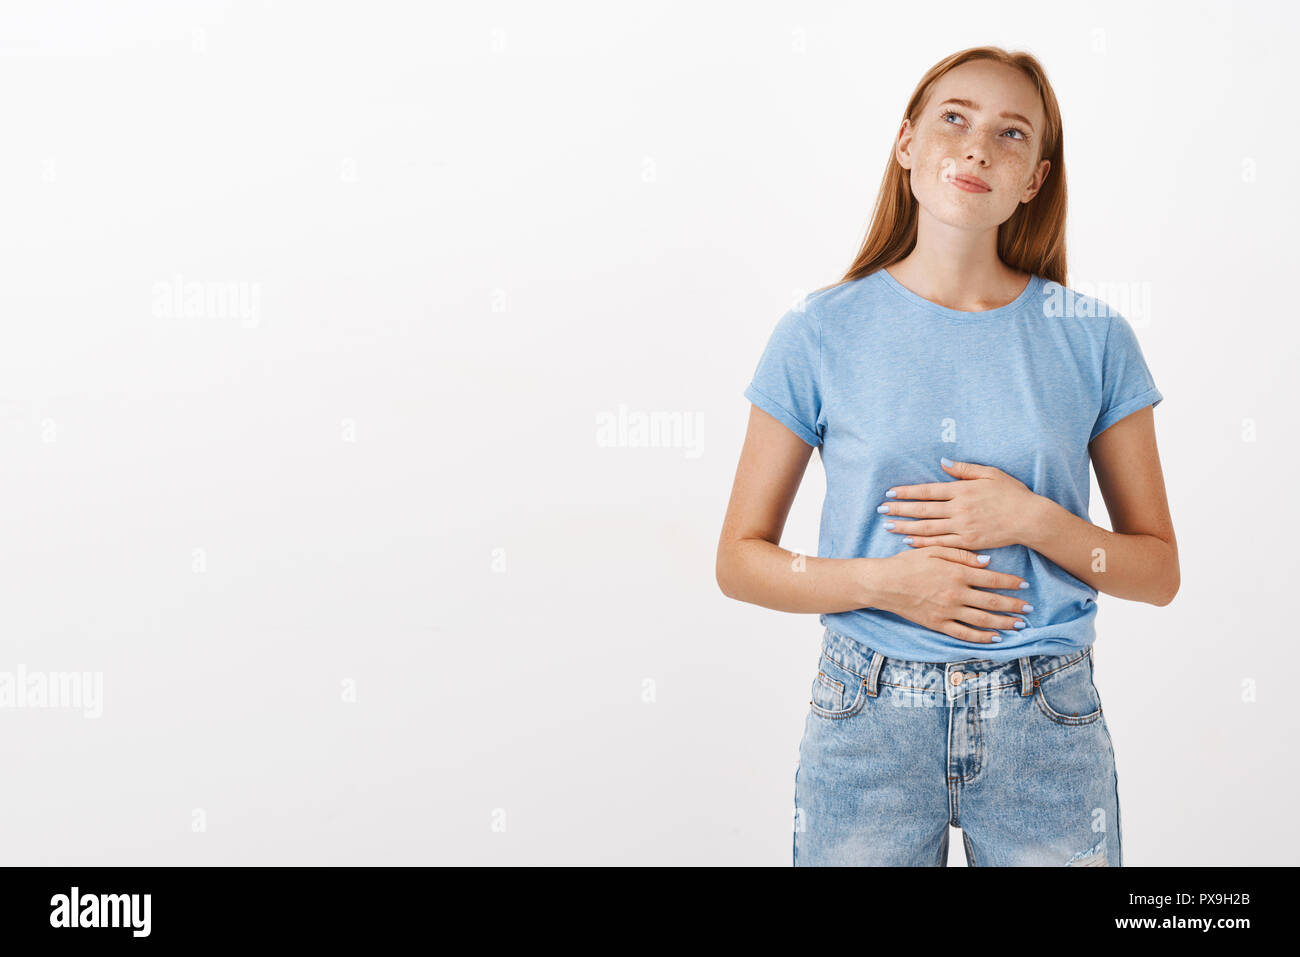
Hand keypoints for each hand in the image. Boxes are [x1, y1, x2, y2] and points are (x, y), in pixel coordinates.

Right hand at [869, 547, 1030, 643]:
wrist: (883, 583)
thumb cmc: (907, 563)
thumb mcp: (934, 551)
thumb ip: (962, 555)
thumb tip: (988, 562)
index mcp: (956, 573)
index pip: (991, 579)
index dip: (1010, 582)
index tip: (1024, 585)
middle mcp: (955, 594)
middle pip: (992, 602)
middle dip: (1013, 606)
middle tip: (1029, 608)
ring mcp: (947, 611)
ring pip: (982, 620)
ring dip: (1003, 623)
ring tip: (1018, 625)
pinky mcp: (938, 624)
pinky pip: (964, 634)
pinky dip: (981, 637)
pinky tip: (994, 638)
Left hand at [877, 458, 1039, 550]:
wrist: (1030, 519)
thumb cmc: (1012, 494)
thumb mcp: (990, 474)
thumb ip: (965, 469)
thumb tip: (943, 461)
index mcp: (962, 490)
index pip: (927, 491)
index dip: (907, 492)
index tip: (890, 493)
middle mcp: (959, 509)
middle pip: (922, 510)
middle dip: (899, 509)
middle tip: (880, 509)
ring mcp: (963, 527)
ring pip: (927, 528)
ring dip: (905, 526)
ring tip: (888, 525)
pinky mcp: (969, 542)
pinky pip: (941, 543)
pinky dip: (923, 542)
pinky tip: (908, 540)